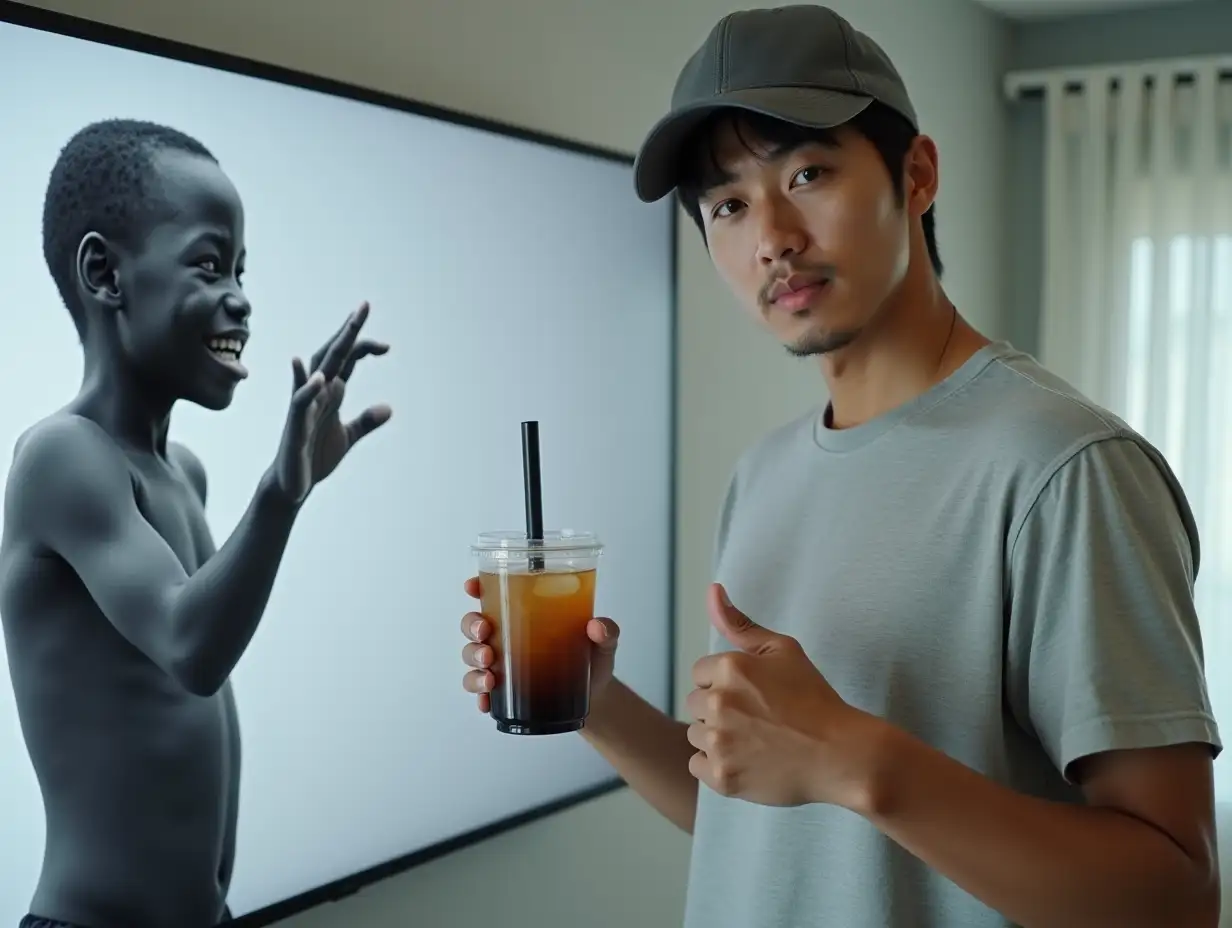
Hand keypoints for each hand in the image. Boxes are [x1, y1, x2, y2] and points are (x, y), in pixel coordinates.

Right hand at [274, 302, 391, 503]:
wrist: (292, 485)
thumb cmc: (313, 457)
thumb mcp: (347, 437)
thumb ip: (366, 421)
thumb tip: (388, 408)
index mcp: (331, 393)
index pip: (346, 360)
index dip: (363, 347)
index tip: (386, 345)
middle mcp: (317, 393)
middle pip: (332, 354)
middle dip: (348, 331)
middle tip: (365, 307)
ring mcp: (305, 407)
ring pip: (317, 370)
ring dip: (333, 349)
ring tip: (350, 329)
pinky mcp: (296, 426)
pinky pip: (300, 403)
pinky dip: (308, 388)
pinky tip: (321, 377)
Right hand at [459, 575, 619, 712]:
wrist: (596, 698)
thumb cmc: (593, 660)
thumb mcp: (604, 642)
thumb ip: (607, 631)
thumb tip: (596, 626)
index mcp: (525, 614)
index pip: (493, 593)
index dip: (477, 587)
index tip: (472, 586)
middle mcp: (507, 636)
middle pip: (473, 624)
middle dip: (472, 626)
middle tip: (485, 633)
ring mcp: (502, 664)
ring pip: (471, 657)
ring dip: (474, 661)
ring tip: (490, 670)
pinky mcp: (505, 691)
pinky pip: (481, 691)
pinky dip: (480, 695)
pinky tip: (487, 699)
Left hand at [685, 583, 882, 809]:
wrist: (841, 754)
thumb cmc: (814, 698)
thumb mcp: (782, 650)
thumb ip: (740, 623)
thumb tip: (712, 590)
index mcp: (729, 668)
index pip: (700, 674)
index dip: (726, 684)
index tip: (753, 696)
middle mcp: (718, 703)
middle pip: (695, 705)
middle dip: (719, 710)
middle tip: (757, 720)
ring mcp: (719, 742)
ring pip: (695, 735)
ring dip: (717, 738)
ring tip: (754, 741)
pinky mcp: (722, 777)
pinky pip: (698, 766)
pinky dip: (717, 767)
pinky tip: (747, 761)